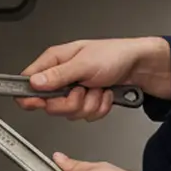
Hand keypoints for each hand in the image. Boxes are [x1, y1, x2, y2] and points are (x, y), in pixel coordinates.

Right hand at [16, 37, 170, 120]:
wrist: (141, 66)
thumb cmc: (115, 55)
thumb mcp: (84, 64)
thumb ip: (58, 75)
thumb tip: (34, 82)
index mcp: (56, 61)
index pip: (29, 81)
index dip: (31, 96)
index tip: (38, 102)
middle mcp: (63, 76)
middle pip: (50, 104)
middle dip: (71, 102)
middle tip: (83, 89)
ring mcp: (76, 90)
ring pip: (70, 113)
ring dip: (89, 103)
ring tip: (98, 88)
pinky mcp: (88, 100)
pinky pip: (87, 116)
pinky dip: (99, 107)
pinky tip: (105, 94)